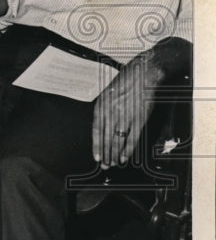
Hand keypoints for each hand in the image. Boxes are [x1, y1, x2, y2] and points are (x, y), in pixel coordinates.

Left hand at [92, 54, 162, 168]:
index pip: (97, 130)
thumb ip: (104, 110)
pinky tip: (125, 157)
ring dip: (115, 154)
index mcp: (102, 105)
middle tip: (104, 165)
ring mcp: (126, 115)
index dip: (96, 145)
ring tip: (113, 164)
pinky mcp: (140, 118)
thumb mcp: (107, 93)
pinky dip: (128, 149)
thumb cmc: (125, 82)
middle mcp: (112, 111)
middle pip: (107, 138)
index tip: (96, 156)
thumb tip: (100, 127)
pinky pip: (132, 137)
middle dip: (105, 153)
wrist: (143, 73)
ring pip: (118, 140)